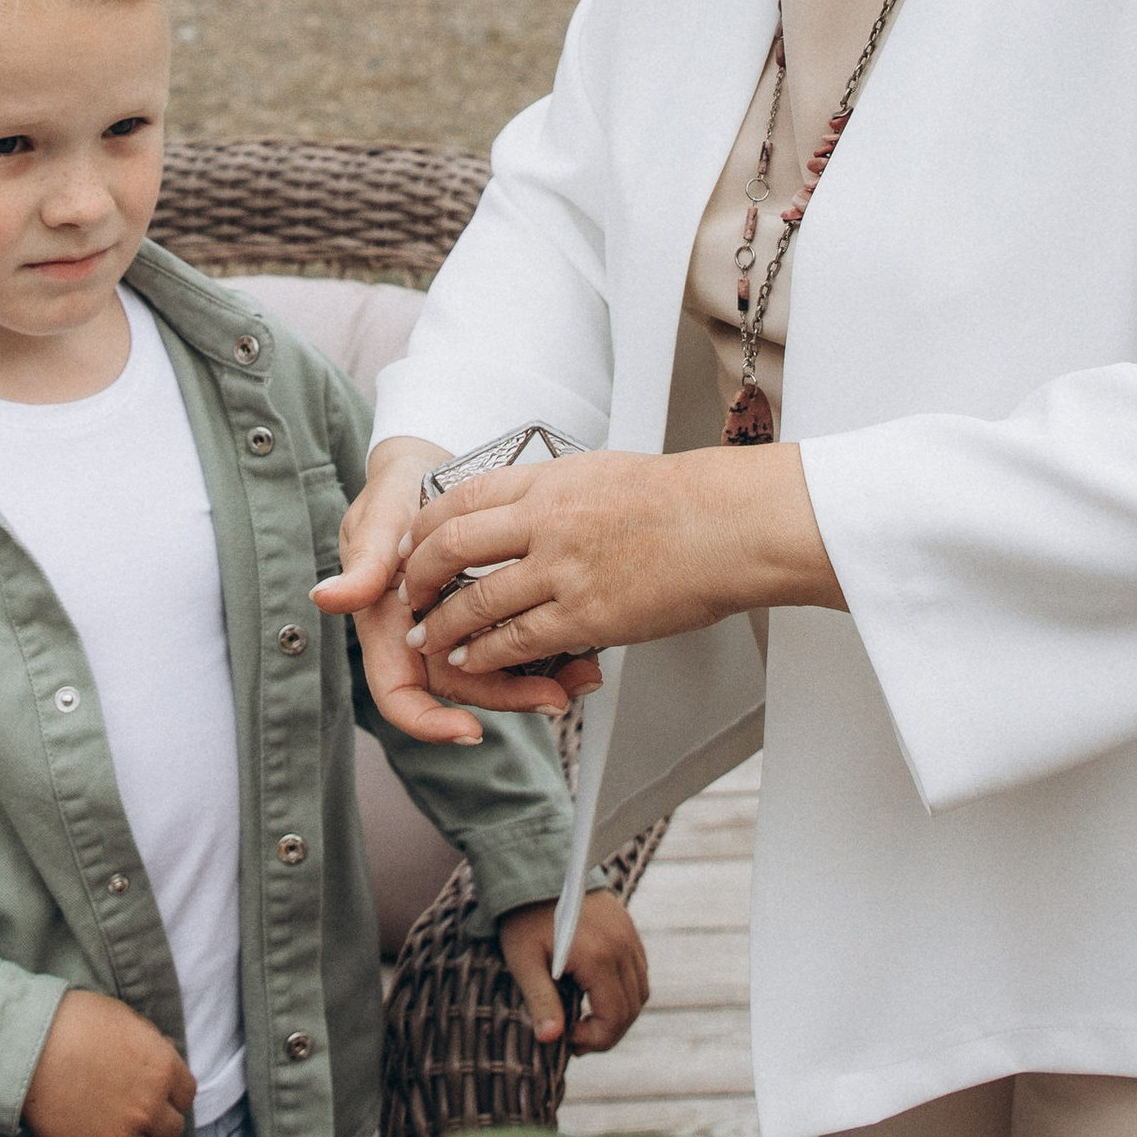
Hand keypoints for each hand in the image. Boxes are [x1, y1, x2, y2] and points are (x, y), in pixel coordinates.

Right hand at [23, 989, 195, 1136]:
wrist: (27, 1044)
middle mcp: (148, 1108)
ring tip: (113, 1129)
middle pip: (171, 1130)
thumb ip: (152, 1043)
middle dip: (157, 1121)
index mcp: (163, 1070)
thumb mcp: (125, 1019)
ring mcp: (119, 1136)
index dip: (171, 1094)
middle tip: (136, 1113)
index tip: (158, 1094)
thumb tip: (164, 1051)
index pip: (186, 1096)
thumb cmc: (75, 1021)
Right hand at [313, 434, 570, 742]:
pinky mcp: (496, 609)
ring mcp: (463, 626)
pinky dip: (554, 645)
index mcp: (389, 628)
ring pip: (499, 669)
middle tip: (557, 698)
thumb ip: (362, 562)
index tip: (470, 731)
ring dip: (542, 677)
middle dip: (510, 698)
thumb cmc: (395, 493)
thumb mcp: (376, 519)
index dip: (429, 722)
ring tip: (584, 674)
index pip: (400, 694)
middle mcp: (426, 636)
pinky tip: (587, 647)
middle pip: (464, 689)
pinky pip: (523, 639)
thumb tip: (326, 597)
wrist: (431, 467)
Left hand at [400, 442, 841, 689]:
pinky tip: (471, 662)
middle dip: (417, 576)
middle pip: (450, 545)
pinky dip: (484, 654)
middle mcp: (545, 520)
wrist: (730, 524)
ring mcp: (563, 569)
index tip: (410, 545)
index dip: (424, 526)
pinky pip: (517, 640)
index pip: (462, 498)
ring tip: (426, 641)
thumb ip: (556, 492)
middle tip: (407, 596)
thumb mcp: (604, 473)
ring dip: (443, 626)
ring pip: (475, 601)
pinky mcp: (587, 615)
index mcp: (549, 480)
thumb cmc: (683, 499)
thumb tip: (528, 505)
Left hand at [499, 891, 649, 1052]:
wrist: (536, 870)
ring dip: (619, 1013)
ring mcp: (629, 936)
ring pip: (640, 992)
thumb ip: (541, 1002)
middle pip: (631, 1009)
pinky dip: (625, 991)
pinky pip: (639, 971)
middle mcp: (622, 948)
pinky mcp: (628, 928)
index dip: (595, 1039)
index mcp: (598, 958)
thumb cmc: (524, 917)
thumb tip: (551, 1040)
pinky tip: (599, 994)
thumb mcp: (524, 962)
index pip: (613, 1018)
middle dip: (607, 1033)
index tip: (567, 1039)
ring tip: (588, 1019)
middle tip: (576, 1037)